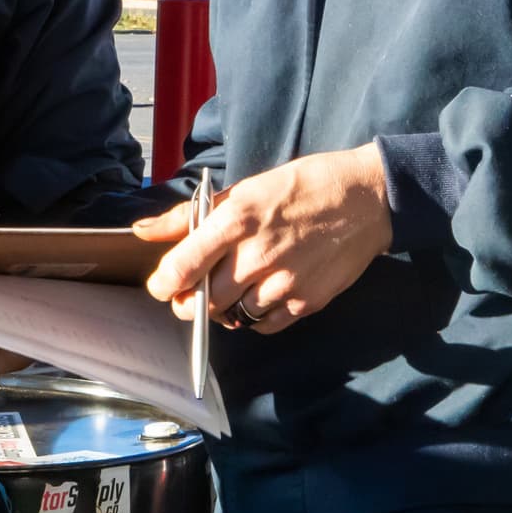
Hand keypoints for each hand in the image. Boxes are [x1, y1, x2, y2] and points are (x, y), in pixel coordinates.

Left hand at [133, 146, 393, 333]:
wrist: (367, 198)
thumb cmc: (301, 187)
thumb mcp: (243, 189)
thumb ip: (188, 215)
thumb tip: (144, 231)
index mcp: (235, 221)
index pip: (182, 267)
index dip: (162, 284)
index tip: (160, 286)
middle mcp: (256, 256)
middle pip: (203, 302)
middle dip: (190, 302)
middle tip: (194, 291)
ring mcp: (284, 283)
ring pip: (232, 317)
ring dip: (224, 309)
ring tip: (232, 288)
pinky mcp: (307, 302)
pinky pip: (264, 325)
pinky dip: (255, 317)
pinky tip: (259, 295)